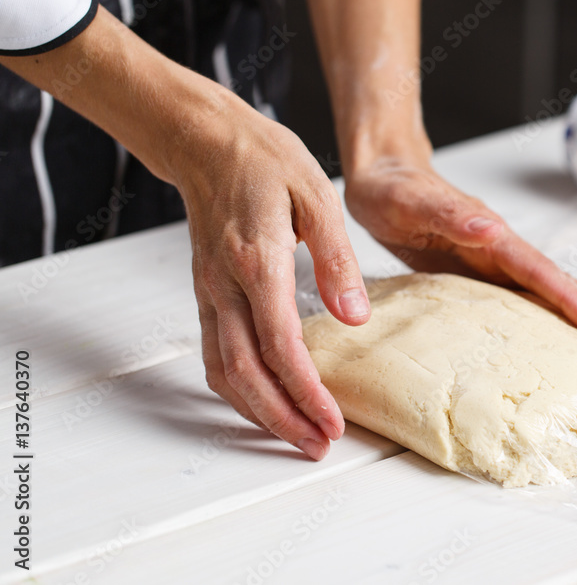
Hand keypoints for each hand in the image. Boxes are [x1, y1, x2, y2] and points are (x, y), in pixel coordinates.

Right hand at [178, 102, 370, 460]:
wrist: (208, 143)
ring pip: (223, 371)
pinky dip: (238, 390)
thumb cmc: (266, 161)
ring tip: (297, 436)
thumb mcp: (318, 197)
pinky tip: (265, 402)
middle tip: (318, 446)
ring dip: (258, 412)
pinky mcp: (207, 294)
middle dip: (282, 419)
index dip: (306, 391)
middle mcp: (225, 286)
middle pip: (245, 372)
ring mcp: (210, 293)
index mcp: (257, 261)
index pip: (280, 345)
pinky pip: (216, 355)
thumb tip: (355, 317)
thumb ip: (337, 260)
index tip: (333, 422)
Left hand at [344, 156, 576, 353]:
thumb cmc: (393, 188)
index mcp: (492, 236)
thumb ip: (451, 215)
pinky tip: (561, 340)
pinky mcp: (484, 274)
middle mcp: (503, 250)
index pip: (541, 273)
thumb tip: (493, 228)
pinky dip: (552, 319)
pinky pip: (526, 300)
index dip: (572, 302)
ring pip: (551, 294)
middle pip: (562, 285)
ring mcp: (497, 263)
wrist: (384, 174)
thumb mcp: (412, 201)